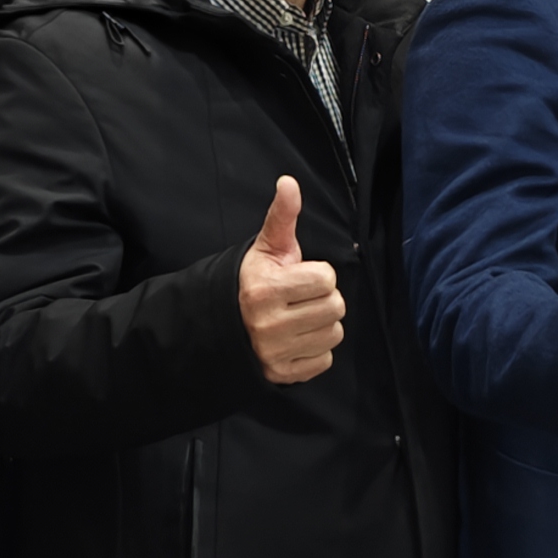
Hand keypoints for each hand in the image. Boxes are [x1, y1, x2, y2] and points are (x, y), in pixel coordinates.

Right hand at [239, 176, 347, 383]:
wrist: (222, 323)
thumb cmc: (252, 280)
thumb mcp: (266, 247)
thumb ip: (282, 216)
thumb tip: (289, 182)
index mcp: (266, 290)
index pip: (326, 279)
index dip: (318, 274)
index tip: (299, 276)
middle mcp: (269, 325)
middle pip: (335, 307)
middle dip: (323, 298)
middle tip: (302, 297)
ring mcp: (274, 353)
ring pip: (334, 334)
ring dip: (322, 324)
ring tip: (300, 317)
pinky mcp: (281, 375)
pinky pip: (325, 360)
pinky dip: (316, 350)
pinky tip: (298, 338)